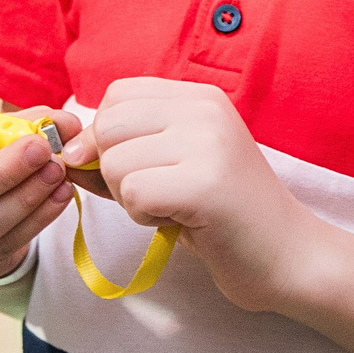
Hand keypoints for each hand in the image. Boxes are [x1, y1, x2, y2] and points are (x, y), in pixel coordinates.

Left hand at [86, 76, 314, 313]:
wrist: (289, 256)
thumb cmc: (224, 217)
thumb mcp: (169, 170)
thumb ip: (119, 156)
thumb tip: (64, 153)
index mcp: (198, 97)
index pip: (115, 96)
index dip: (108, 137)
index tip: (137, 169)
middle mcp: (203, 109)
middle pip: (107, 126)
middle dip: (113, 170)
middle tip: (155, 195)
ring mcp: (207, 142)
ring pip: (113, 162)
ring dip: (129, 198)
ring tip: (172, 208)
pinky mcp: (205, 184)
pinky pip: (131, 193)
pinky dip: (143, 217)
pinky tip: (177, 222)